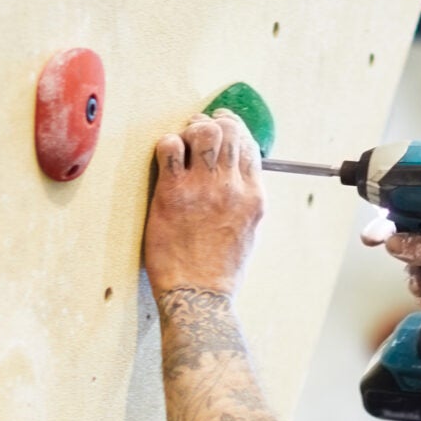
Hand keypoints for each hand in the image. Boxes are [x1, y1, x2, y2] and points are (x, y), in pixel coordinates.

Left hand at [145, 113, 263, 294]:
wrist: (199, 296)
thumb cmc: (220, 271)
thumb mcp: (249, 233)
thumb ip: (246, 201)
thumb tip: (239, 179)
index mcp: (254, 197)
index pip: (249, 145)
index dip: (234, 129)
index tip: (221, 127)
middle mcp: (233, 187)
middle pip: (228, 131)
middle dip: (211, 123)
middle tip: (196, 131)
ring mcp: (203, 189)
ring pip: (203, 131)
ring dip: (190, 129)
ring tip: (181, 140)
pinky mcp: (173, 194)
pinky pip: (170, 147)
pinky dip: (167, 143)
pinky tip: (165, 157)